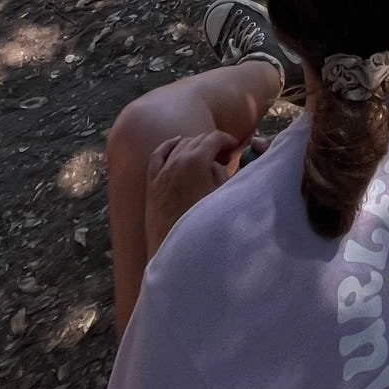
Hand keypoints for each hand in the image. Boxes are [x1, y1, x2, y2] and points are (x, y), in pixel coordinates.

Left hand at [144, 130, 241, 256]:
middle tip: (225, 158)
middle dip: (214, 144)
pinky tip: (177, 143)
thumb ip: (224, 173)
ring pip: (180, 145)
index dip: (228, 140)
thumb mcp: (222, 195)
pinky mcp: (152, 182)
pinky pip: (158, 154)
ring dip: (195, 146)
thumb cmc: (203, 223)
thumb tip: (220, 162)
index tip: (236, 148)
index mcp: (197, 160)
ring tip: (206, 159)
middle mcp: (177, 159)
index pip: (215, 138)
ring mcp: (162, 170)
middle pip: (198, 139)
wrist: (176, 250)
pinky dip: (169, 145)